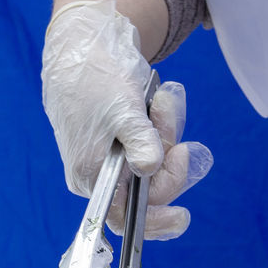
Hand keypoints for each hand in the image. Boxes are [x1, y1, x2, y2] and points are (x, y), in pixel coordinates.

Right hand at [42, 0, 210, 239]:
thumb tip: (150, 169)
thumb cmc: (96, 78)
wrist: (84, 46)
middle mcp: (101, 175)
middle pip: (149, 187)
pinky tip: (158, 100)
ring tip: (160, 100)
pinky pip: (153, 145)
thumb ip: (139, 141)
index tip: (183, 216)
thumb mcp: (123, 109)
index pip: (125, 217)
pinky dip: (161, 125)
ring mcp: (112, 159)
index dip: (155, 222)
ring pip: (155, 163)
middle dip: (167, 153)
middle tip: (167, 115)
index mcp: (91, 176)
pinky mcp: (123, 142)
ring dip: (166, 131)